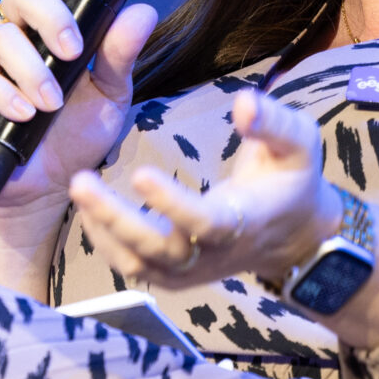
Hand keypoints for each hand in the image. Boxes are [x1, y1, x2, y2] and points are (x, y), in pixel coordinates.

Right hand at [0, 0, 158, 241]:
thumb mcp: (111, 95)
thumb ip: (122, 54)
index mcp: (45, 24)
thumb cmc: (77, 134)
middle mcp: (11, 32)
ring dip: (31, 70)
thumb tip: (143, 11)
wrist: (48, 186)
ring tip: (50, 105)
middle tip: (72, 52)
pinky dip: (1, 92)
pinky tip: (23, 114)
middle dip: (50, 16)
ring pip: (0, 37)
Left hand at [68, 89, 335, 289]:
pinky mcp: (177, 274)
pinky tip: (89, 210)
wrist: (295, 233)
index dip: (172, 205)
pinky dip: (107, 243)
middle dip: (117, 219)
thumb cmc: (293, 177)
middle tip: (80, 182)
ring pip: (140, 264)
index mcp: (244, 221)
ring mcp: (193, 270)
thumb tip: (244, 103)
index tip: (139, 173)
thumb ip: (273, 122)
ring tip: (80, 190)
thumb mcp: (298, 142)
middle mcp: (214, 254)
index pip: (204, 223)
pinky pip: (134, 267)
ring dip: (104, 230)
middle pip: (160, 250)